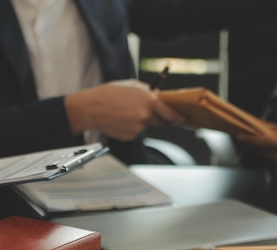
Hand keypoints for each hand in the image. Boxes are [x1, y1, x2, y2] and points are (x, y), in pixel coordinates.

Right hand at [65, 80, 185, 140]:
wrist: (90, 108)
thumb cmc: (109, 94)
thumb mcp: (132, 85)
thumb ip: (148, 92)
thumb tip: (159, 98)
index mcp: (148, 101)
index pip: (171, 113)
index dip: (180, 118)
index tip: (185, 120)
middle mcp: (145, 116)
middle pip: (160, 121)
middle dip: (158, 117)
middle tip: (146, 112)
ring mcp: (138, 128)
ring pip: (146, 126)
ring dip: (140, 120)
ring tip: (124, 112)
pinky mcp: (130, 136)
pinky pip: (135, 132)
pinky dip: (130, 127)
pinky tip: (119, 120)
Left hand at [237, 121, 276, 178]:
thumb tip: (265, 128)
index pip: (262, 143)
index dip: (250, 139)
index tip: (240, 136)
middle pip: (261, 151)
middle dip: (253, 143)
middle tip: (244, 135)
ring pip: (266, 156)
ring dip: (261, 148)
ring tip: (258, 139)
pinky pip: (273, 160)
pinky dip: (270, 153)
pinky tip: (273, 147)